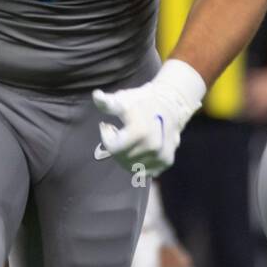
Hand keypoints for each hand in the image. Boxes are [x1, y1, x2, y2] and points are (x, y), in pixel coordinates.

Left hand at [92, 60, 206, 176]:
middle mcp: (153, 147)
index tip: (107, 125)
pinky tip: (138, 148)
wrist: (170, 104)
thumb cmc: (142, 101)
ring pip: (132, 167)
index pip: (112, 147)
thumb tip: (96, 95)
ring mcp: (161, 156)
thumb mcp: (123, 99)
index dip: (106, 136)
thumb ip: (108, 102)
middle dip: (115, 146)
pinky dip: (138, 163)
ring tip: (128, 140)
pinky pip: (145, 171)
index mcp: (141, 132)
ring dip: (125, 156)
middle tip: (118, 132)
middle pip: (121, 158)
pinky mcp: (166, 162)